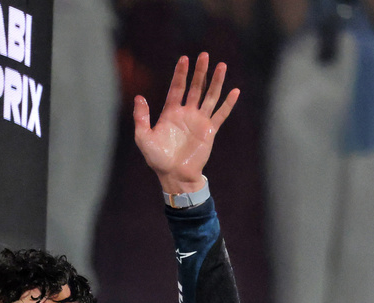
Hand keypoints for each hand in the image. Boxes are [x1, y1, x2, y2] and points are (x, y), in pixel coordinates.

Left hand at [133, 53, 239, 194]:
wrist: (174, 175)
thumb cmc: (157, 159)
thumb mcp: (143, 138)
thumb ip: (141, 118)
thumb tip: (138, 97)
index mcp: (170, 113)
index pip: (177, 88)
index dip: (181, 74)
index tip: (184, 59)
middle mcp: (186, 114)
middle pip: (195, 87)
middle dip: (200, 72)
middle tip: (204, 55)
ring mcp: (199, 121)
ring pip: (209, 96)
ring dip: (216, 82)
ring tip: (221, 65)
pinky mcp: (209, 131)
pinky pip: (221, 114)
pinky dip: (228, 104)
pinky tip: (235, 91)